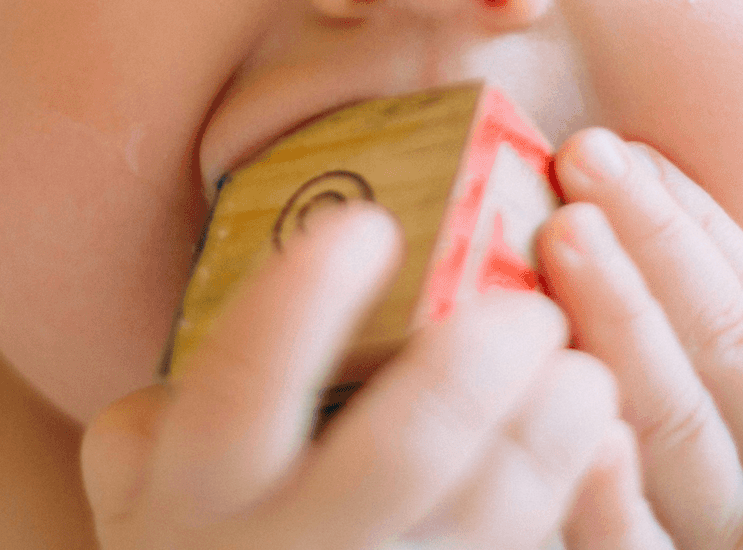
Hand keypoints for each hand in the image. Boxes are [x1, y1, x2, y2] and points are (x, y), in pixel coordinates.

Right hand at [81, 202, 666, 548]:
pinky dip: (578, 501)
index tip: (367, 225)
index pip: (247, 383)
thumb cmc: (195, 545)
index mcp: (198, 495)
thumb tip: (249, 287)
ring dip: (550, 433)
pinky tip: (598, 448)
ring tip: (584, 368)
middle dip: (477, 364)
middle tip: (529, 305)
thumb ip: (167, 403)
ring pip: (494, 518)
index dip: (306, 300)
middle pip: (404, 454)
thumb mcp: (144, 484)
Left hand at [542, 130, 742, 548]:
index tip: (621, 149)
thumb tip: (656, 210)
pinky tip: (581, 440)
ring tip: (561, 241)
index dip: (691, 224)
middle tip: (581, 167)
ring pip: (691, 433)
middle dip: (653, 250)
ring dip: (624, 328)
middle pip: (730, 354)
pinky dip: (614, 503)